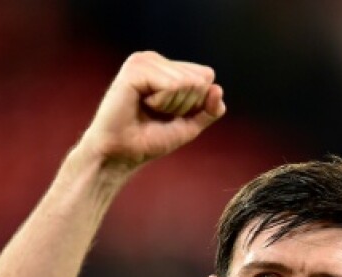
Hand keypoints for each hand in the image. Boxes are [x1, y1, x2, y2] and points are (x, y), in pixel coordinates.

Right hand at [79, 51, 225, 171]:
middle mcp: (155, 59)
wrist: (123, 153)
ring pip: (187, 82)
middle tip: (158, 113)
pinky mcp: (135, 69)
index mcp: (167, 67)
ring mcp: (144, 61)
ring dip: (172, 105)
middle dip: (185, 105)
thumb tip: (218, 89)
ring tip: (149, 109)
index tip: (171, 114)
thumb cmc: (151, 139)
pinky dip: (162, 103)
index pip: (206, 76)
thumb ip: (209, 109)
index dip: (196, 103)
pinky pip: (171, 86)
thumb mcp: (190, 125)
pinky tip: (142, 104)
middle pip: (199, 79)